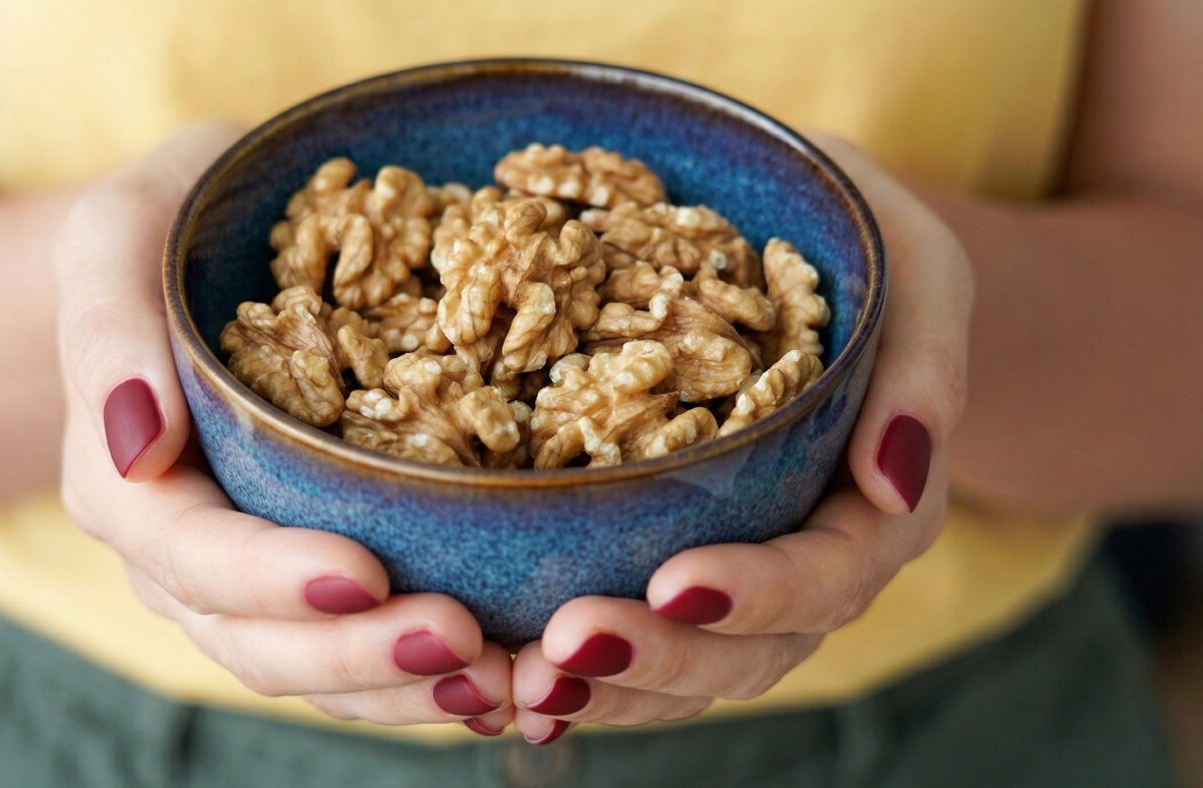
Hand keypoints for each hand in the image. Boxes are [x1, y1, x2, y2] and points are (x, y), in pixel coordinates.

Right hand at [54, 123, 511, 730]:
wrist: (210, 255)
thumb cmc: (171, 229)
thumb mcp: (119, 236)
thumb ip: (107, 327)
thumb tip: (133, 438)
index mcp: (125, 483)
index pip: (187, 553)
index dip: (269, 578)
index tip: (364, 573)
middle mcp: (179, 555)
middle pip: (253, 638)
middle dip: (356, 653)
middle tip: (463, 638)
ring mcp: (246, 581)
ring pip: (311, 669)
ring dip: (402, 687)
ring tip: (501, 681)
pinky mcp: (311, 581)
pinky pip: (355, 654)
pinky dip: (422, 679)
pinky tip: (500, 675)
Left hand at [512, 134, 972, 742]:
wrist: (796, 239)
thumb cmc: (857, 239)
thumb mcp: (916, 273)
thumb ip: (924, 370)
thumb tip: (896, 482)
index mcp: (880, 506)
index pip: (830, 573)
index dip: (758, 593)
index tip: (673, 584)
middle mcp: (815, 562)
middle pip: (753, 647)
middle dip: (661, 656)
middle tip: (563, 646)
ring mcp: (746, 576)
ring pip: (692, 668)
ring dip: (611, 687)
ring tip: (523, 684)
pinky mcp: (679, 566)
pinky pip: (644, 643)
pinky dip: (589, 678)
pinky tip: (516, 691)